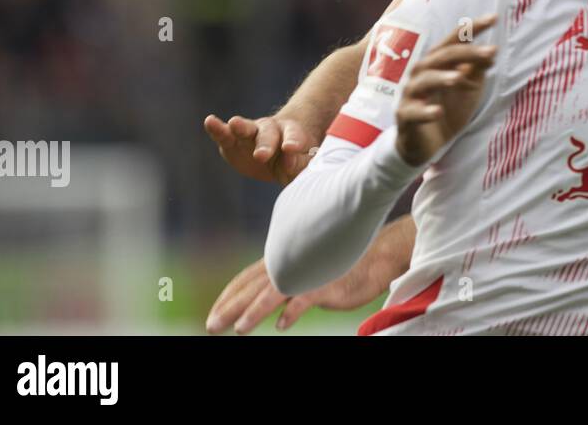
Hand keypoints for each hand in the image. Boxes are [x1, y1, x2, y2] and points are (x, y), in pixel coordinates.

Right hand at [203, 113, 315, 185]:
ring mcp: (251, 133)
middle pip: (269, 134)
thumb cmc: (296, 160)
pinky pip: (224, 134)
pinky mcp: (232, 141)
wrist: (281, 155)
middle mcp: (272, 129)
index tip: (291, 148)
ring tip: (234, 124)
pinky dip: (217, 128)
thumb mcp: (302, 165)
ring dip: (241, 127)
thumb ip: (300, 165)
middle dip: (265, 144)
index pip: (294, 137)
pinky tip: (210, 121)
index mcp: (294, 134)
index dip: (293, 142)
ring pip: (246, 128)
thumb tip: (290, 163)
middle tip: (261, 156)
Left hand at [206, 217, 415, 333]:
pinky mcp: (327, 284)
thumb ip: (284, 278)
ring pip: (274, 293)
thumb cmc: (339, 266)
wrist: (375, 258)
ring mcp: (308, 274)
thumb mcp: (306, 271)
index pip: (247, 278)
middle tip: (211, 325)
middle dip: (230, 306)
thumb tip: (263, 292)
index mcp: (283, 261)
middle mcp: (291, 265)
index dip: (228, 295)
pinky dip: (293, 311)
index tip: (213, 312)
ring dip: (254, 311)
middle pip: (253, 287)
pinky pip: (306, 298)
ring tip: (238, 329)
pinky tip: (282, 325)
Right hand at [394, 14, 497, 166]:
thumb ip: (476, 70)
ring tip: (459, 78)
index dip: (472, 28)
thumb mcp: (467, 89)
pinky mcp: (405, 117)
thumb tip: (492, 52)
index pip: (455, 40)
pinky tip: (438, 112)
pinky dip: (425, 112)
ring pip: (424, 80)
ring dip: (442, 77)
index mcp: (438, 63)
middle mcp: (422, 72)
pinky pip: (413, 113)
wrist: (425, 144)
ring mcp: (411, 94)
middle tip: (490, 52)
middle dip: (466, 52)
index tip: (494, 18)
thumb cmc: (447, 110)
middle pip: (442, 56)